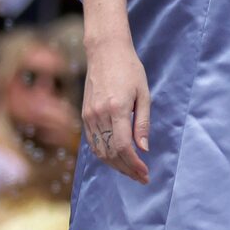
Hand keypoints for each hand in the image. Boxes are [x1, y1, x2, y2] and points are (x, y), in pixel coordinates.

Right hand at [83, 33, 150, 182]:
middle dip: (127, 169)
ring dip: (115, 165)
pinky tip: (116, 159)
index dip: (134, 164)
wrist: (105, 51)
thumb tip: (143, 149)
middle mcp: (99, 114)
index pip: (123, 146)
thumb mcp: (143, 94)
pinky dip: (104, 154)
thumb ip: (142, 123)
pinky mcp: (84, 114)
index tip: (145, 172)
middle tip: (141, 177)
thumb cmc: (129, 69)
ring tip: (130, 171)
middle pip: (111, 153)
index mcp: (116, 108)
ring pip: (100, 151)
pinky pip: (92, 142)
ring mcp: (89, 115)